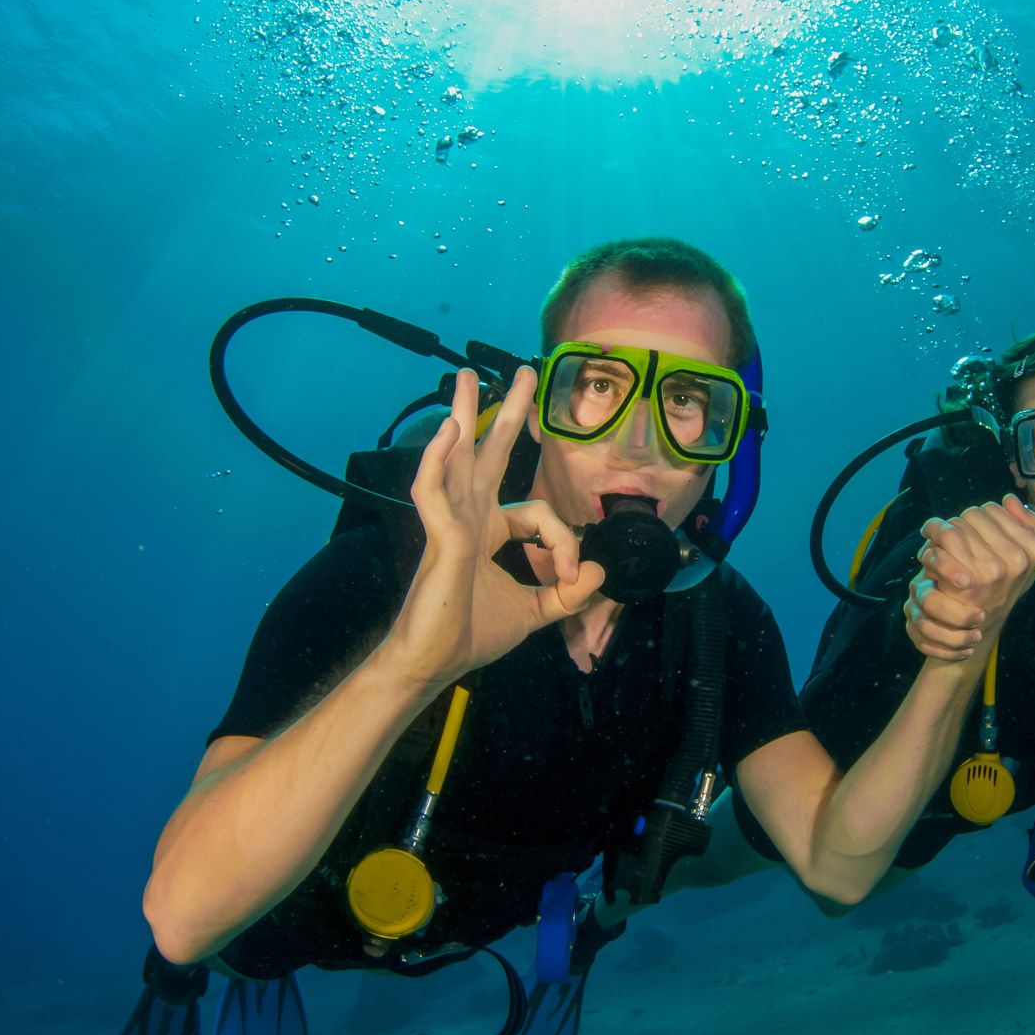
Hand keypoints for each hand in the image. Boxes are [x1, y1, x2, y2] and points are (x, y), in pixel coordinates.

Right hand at [384, 368, 606, 682]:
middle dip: (508, 413)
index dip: (564, 541)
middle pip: (490, 453)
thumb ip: (570, 594)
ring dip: (464, 416)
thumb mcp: (537, 611)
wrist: (435, 662)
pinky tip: (448, 431)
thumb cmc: (471, 634)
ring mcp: (451, 523)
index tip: (572, 575)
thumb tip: (600, 570)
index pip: (539, 513)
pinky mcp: (439, 537)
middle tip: (524, 372)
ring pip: (457, 457)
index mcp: (490, 530)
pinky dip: (438, 459)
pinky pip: (434, 490)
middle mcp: (470, 517)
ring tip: (468, 378)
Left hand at [904, 496, 1034, 660]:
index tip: (969, 533)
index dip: (976, 518)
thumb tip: (1010, 500)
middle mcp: (1016, 559)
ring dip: (942, 533)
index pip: (994, 509)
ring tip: (940, 548)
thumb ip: (1023, 526)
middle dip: (958, 525)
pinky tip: (928, 549)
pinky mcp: (968, 578)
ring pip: (956, 524)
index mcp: (1032, 549)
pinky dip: (931, 539)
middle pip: (973, 514)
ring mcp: (993, 569)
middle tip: (952, 543)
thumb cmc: (997, 589)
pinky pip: (944, 536)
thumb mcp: (1020, 561)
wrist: (977, 628)